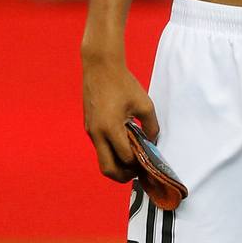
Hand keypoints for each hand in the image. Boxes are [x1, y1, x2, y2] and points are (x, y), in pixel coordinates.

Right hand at [83, 56, 159, 181]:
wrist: (100, 67)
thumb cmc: (123, 83)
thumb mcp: (144, 104)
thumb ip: (151, 126)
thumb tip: (153, 142)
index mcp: (111, 128)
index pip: (125, 157)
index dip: (138, 164)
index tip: (148, 164)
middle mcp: (96, 133)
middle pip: (107, 168)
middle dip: (123, 175)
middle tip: (137, 173)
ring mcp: (90, 130)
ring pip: (102, 159)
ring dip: (116, 164)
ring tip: (133, 160)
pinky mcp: (89, 126)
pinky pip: (99, 146)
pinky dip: (111, 152)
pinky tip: (124, 144)